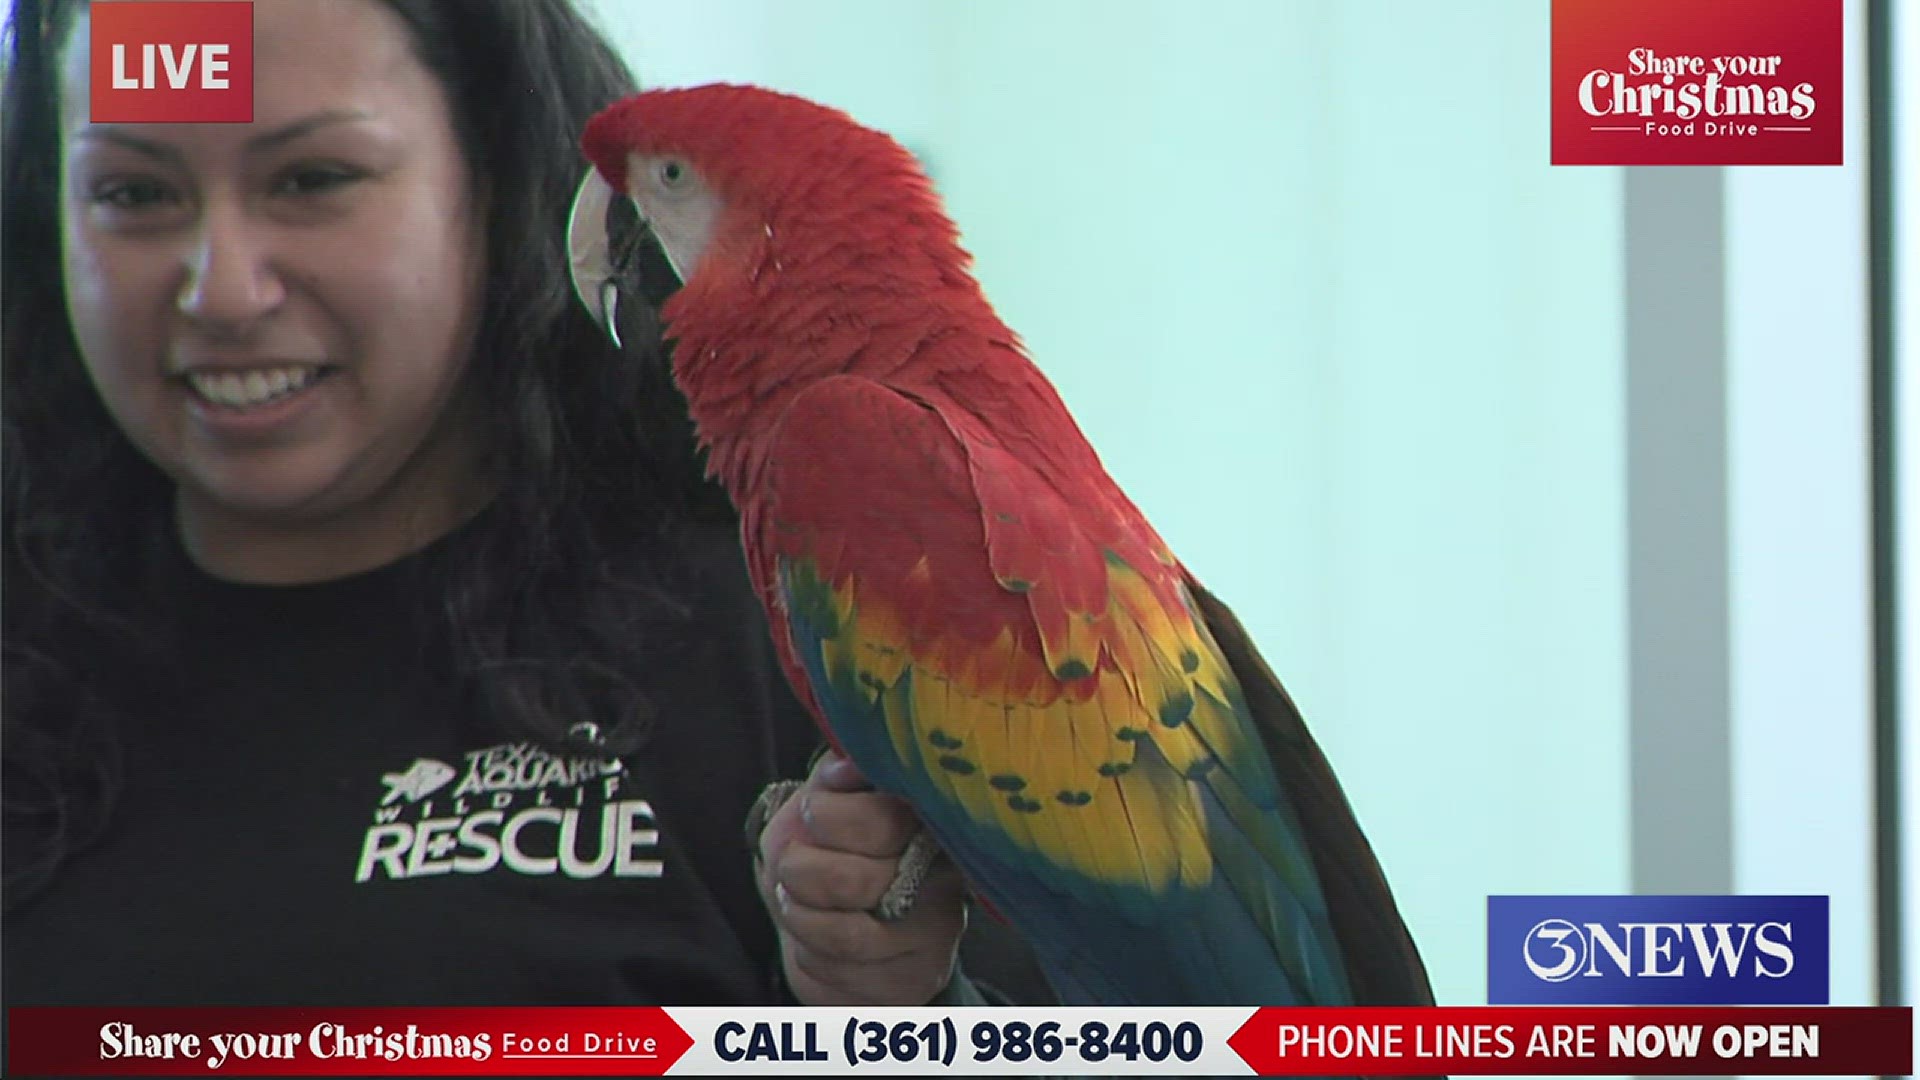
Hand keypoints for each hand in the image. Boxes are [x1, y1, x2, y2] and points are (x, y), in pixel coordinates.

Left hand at [756, 751, 966, 1004]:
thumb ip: (837, 776)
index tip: (813, 813)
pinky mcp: (909, 987)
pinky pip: (837, 976)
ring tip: (794, 899)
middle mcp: (944, 885)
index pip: (880, 820)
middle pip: (853, 882)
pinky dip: (808, 954)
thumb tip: (845, 767)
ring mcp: (933, 942)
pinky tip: (816, 938)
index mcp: (931, 824)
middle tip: (792, 864)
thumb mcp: (832, 797)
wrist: (843, 914)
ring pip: (843, 937)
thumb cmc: (835, 845)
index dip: (824, 816)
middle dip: (799, 870)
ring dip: (799, 916)